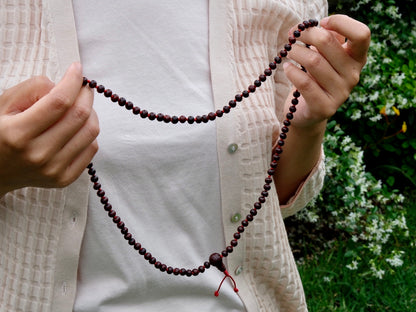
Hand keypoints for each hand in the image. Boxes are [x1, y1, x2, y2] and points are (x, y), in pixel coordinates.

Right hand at [0, 62, 98, 195]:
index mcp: (18, 134)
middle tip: (82, 86)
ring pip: (90, 132)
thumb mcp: (4, 104)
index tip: (77, 69)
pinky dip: (88, 132)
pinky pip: (91, 148)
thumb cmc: (0, 133)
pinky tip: (77, 126)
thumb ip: (33, 89)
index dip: (72, 81)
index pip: (58, 102)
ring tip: (79, 106)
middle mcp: (38, 154)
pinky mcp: (65, 179)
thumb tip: (64, 86)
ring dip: (90, 112)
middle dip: (85, 94)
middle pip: (79, 116)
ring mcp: (54, 169)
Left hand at [283, 14, 370, 129]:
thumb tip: (318, 26)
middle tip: (293, 34)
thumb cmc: (314, 78)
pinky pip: (305, 83)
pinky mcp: (324, 108)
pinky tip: (286, 67)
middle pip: (328, 42)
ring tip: (288, 50)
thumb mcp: (324, 57)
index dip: (341, 22)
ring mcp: (341, 93)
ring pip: (313, 61)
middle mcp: (353, 76)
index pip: (362, 34)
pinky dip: (291, 71)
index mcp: (356, 59)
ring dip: (295, 51)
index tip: (321, 22)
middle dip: (306, 34)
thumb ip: (328, 39)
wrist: (307, 112)